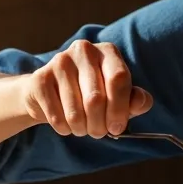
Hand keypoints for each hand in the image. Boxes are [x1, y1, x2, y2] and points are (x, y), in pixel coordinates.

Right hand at [20, 39, 152, 137]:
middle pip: (96, 98)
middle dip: (100, 125)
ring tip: (83, 129)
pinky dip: (64, 128)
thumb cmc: (91, 94)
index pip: (119, 78)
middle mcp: (84, 50)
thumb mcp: (118, 96)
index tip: (117, 128)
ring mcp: (60, 62)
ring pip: (75, 111)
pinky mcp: (40, 78)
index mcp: (108, 51)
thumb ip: (135, 100)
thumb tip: (142, 102)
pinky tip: (66, 125)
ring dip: (81, 129)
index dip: (120, 109)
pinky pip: (56, 115)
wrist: (50, 93)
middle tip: (99, 133)